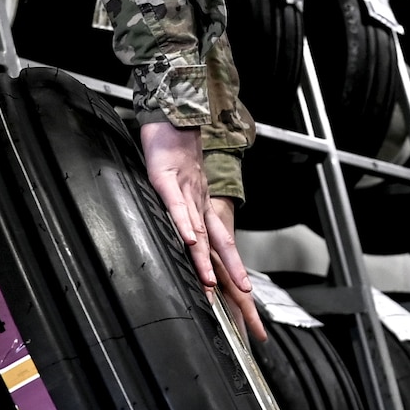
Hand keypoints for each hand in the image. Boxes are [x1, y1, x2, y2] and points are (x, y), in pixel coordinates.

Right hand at [139, 120, 264, 339]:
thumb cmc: (173, 147)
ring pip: (196, 229)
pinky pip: (175, 205)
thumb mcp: (181, 182)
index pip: (221, 238)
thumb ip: (183, 205)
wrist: (170, 115)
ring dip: (203, 257)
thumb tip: (185, 228)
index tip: (241, 288)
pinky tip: (186, 240)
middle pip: (216, 240)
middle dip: (229, 268)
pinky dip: (181, 223)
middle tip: (242, 294)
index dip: (231, 263)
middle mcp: (199, 201)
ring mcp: (185, 191)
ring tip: (209, 282)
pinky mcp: (166, 179)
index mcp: (202, 203)